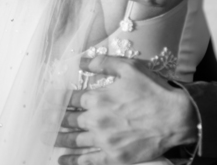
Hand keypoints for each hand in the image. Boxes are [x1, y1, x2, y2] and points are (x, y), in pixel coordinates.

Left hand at [57, 55, 196, 164]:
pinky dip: (72, 162)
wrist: (175, 118)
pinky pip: (87, 161)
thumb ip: (102, 63)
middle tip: (41, 121)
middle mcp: (96, 120)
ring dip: (58, 140)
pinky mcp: (113, 157)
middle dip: (53, 120)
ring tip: (47, 139)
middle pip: (67, 120)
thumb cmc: (153, 91)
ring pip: (73, 141)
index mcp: (98, 97)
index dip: (57, 99)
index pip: (71, 98)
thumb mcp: (129, 68)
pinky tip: (62, 161)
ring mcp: (103, 140)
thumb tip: (80, 61)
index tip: (48, 100)